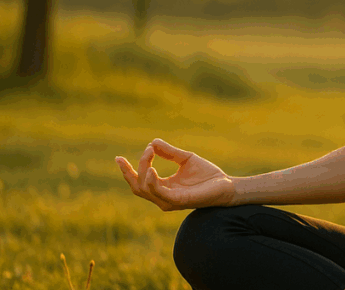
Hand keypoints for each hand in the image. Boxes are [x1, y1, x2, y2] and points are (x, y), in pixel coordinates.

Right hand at [115, 138, 234, 210]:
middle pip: (136, 187)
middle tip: (128, 156)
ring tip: (148, 154)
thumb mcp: (185, 159)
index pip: (139, 181)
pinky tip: (151, 170)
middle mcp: (163, 196)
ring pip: (144, 190)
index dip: (127, 170)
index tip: (118, 157)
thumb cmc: (207, 175)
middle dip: (129, 172)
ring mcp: (169, 201)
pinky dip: (151, 182)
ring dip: (142, 171)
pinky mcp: (177, 201)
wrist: (226, 184)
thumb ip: (169, 152)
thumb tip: (152, 142)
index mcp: (164, 187)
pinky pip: (158, 193)